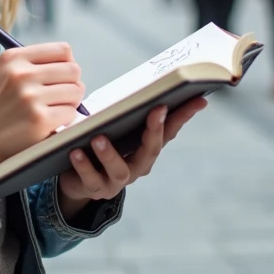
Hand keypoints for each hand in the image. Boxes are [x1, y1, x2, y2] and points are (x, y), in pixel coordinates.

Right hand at [0, 43, 84, 179]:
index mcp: (14, 58)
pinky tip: (50, 123)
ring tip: (54, 109)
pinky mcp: (40, 119)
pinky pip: (71, 113)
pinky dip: (65, 119)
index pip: (63, 50)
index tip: (61, 76)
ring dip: (70, 102)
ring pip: (76, 91)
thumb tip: (71, 62)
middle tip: (60, 96)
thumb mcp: (4, 74)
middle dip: (72, 84)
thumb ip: (32, 64)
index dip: (68, 64)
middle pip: (73, 70)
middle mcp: (22, 73)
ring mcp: (31, 97)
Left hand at [57, 96, 207, 214]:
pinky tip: (76, 152)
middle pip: (151, 150)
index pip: (170, 130)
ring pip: (120, 169)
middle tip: (158, 109)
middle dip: (155, 129)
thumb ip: (125, 110)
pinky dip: (84, 165)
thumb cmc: (98, 142)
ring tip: (98, 138)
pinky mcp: (95, 189)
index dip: (184, 116)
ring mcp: (117, 180)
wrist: (76, 178)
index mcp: (146, 147)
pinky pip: (91, 178)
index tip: (198, 99)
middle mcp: (137, 166)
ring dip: (110, 153)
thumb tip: (140, 84)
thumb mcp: (113, 124)